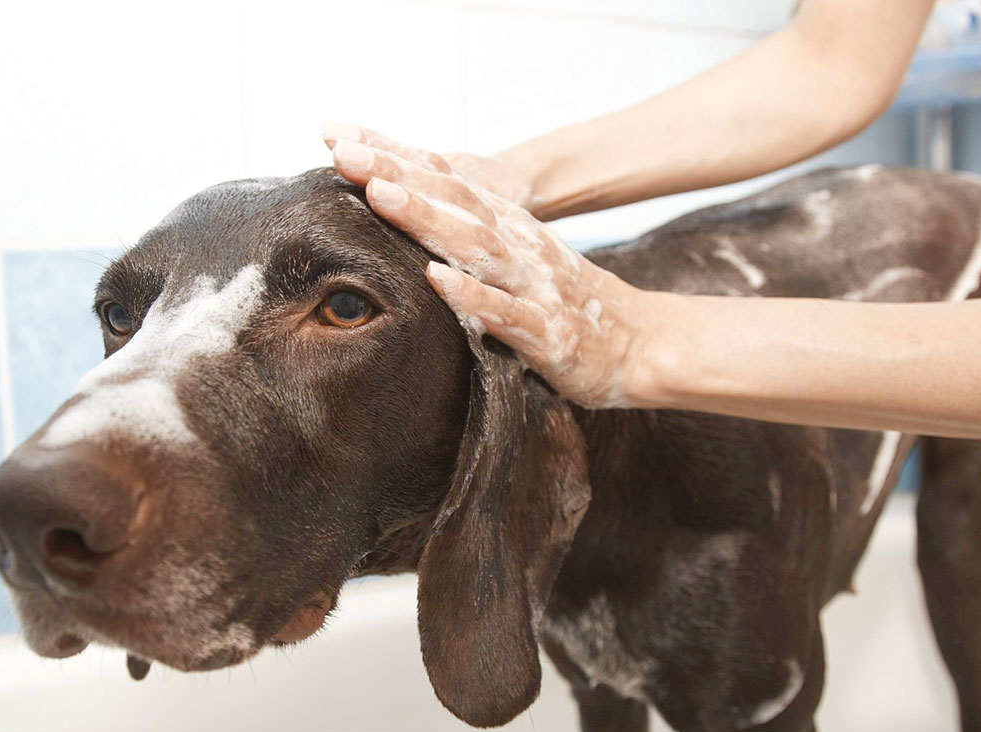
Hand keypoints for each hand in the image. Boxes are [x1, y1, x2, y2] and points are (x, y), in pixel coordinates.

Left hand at [321, 123, 651, 408]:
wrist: (641, 343)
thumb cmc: (567, 306)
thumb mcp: (518, 262)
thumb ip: (471, 241)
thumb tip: (410, 221)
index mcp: (508, 228)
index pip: (446, 182)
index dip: (395, 157)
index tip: (340, 138)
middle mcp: (519, 247)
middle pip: (454, 202)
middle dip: (398, 175)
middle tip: (346, 153)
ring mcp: (534, 287)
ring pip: (477, 247)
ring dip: (428, 220)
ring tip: (382, 195)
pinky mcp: (547, 332)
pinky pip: (505, 313)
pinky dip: (471, 296)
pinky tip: (437, 280)